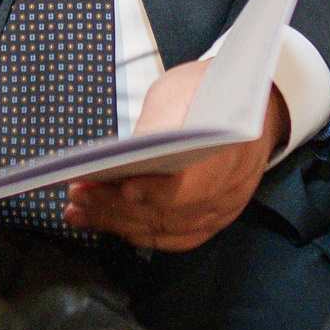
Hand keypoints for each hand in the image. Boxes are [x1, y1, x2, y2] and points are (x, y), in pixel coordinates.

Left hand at [63, 62, 286, 249]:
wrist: (251, 109)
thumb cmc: (209, 93)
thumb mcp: (181, 91)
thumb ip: (158, 123)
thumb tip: (122, 156)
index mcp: (230, 147)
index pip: (192, 182)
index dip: (157, 191)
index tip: (122, 187)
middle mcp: (230, 187)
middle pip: (171, 210)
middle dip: (118, 206)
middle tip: (78, 195)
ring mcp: (222, 210)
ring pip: (166, 228)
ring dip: (118, 222)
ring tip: (79, 210)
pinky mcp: (211, 221)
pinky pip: (171, 238)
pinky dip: (136, 233)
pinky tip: (106, 223)